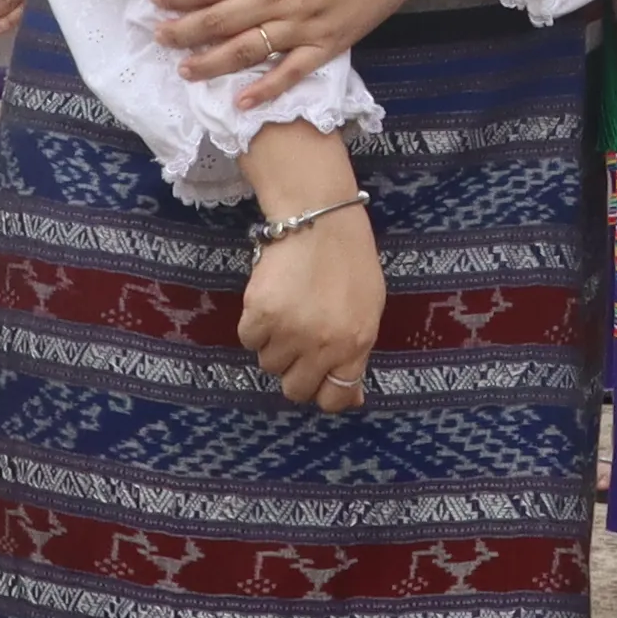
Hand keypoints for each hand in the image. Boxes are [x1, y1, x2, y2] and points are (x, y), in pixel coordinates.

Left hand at [153, 0, 504, 111]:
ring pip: (250, 49)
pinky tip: (242, 102)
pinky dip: (267, 89)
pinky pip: (293, 72)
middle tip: (159, 38)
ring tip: (186, 71)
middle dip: (186, 31)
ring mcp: (307, 24)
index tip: (156, 0)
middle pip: (223, 19)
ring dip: (213, 63)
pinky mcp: (330, 44)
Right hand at [238, 202, 385, 415]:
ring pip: (268, 364)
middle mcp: (323, 345)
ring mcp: (290, 331)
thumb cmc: (349, 262)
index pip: (334, 397)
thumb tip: (354, 398)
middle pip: (295, 389)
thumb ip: (358, 355)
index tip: (317, 376)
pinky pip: (248, 339)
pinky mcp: (260, 314)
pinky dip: (254, 325)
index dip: (322, 390)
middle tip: (297, 343)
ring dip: (274, 344)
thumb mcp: (368, 310)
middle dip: (295, 371)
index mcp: (356, 344)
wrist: (319, 219)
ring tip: (287, 310)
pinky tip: (271, 299)